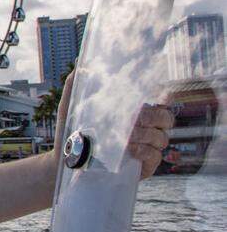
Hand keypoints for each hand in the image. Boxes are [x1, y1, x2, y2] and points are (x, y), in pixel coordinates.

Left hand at [52, 70, 173, 179]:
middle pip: (166, 118)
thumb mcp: (70, 109)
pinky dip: (145, 151)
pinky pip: (155, 156)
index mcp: (134, 113)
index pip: (160, 100)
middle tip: (137, 118)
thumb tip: (78, 64)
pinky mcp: (144, 166)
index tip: (159, 92)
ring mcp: (146, 148)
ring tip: (128, 136)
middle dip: (156, 116)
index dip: (165, 95)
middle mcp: (145, 129)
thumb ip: (75, 87)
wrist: (64, 163)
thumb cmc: (70, 134)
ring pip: (162, 137)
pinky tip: (130, 149)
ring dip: (146, 134)